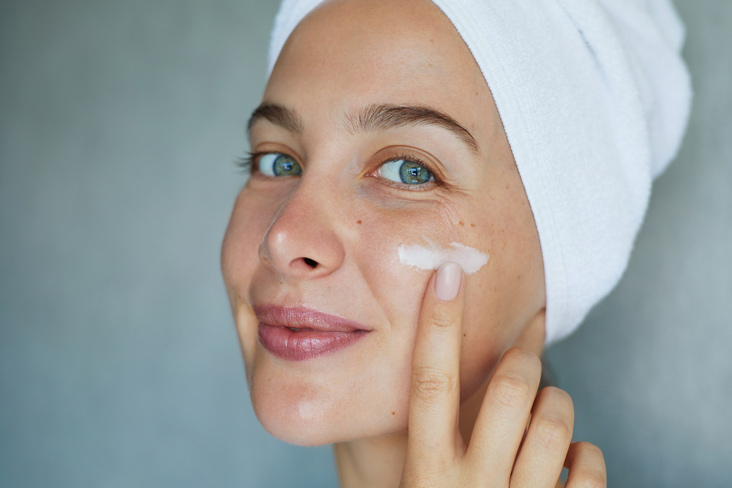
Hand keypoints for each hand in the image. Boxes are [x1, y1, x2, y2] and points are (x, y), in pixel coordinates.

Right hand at [399, 262, 605, 486]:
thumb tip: (467, 352)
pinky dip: (584, 453)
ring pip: (553, 425)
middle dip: (523, 364)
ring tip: (543, 413)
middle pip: (508, 392)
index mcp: (426, 473)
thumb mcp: (427, 479)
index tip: (448, 273)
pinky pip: (588, 467)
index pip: (431, 384)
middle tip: (521, 364)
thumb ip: (441, 425)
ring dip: (554, 406)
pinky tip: (567, 459)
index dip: (439, 325)